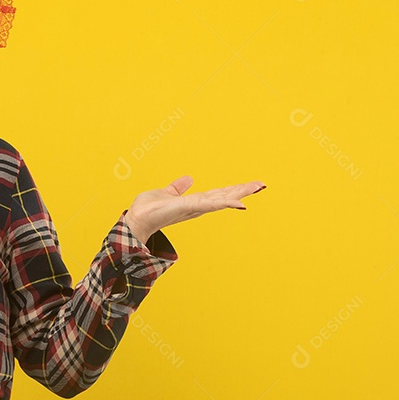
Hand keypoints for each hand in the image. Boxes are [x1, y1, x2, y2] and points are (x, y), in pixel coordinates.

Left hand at [124, 176, 265, 243]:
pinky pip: (211, 204)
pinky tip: (239, 202)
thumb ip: (177, 188)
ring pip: (222, 199)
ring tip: (257, 188)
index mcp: (194, 202)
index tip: (251, 184)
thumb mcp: (166, 193)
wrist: (136, 220)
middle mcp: (198, 206)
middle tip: (262, 184)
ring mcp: (195, 208)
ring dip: (240, 194)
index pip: (218, 194)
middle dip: (243, 190)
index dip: (234, 189)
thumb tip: (189, 179)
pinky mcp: (189, 207)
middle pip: (225, 196)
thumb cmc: (148, 209)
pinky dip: (225, 203)